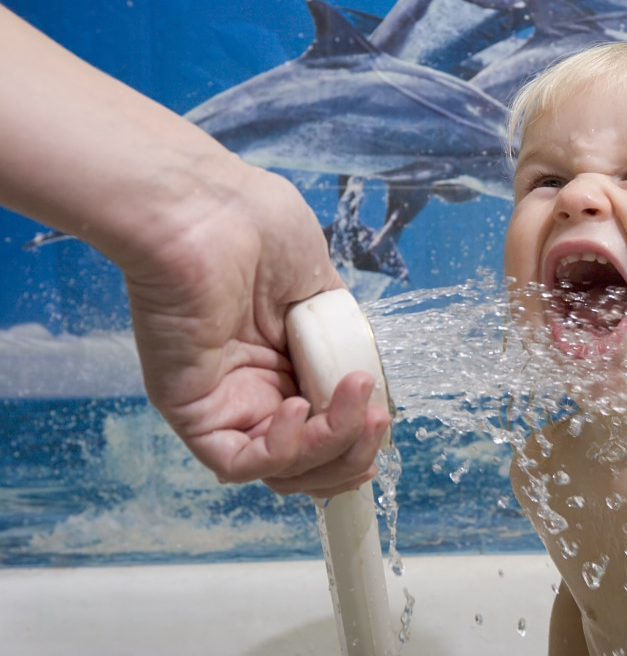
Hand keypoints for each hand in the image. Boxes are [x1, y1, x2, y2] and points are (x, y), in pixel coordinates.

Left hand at [122, 166, 391, 497]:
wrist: (210, 208)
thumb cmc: (256, 225)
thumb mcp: (322, 288)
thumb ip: (341, 337)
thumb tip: (360, 373)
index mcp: (286, 361)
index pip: (325, 428)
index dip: (357, 437)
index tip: (383, 416)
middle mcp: (256, 389)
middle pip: (310, 462)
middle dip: (354, 451)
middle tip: (376, 417)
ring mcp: (226, 402)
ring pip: (283, 469)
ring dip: (332, 446)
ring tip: (354, 398)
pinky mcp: (193, 410)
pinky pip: (239, 461)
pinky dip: (283, 449)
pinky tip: (300, 408)